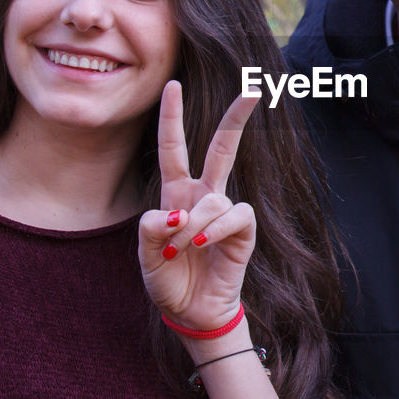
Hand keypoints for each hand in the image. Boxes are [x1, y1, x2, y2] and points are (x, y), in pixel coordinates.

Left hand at [139, 80, 261, 332]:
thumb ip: (151, 231)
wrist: (192, 313)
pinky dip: (214, 229)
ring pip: (214, 198)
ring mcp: (224, 212)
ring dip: (193, 223)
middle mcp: (202, 196)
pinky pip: (233, 215)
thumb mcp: (146, 257)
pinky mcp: (243, 231)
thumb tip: (174, 213)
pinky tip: (201, 244)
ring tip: (180, 250)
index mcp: (176, 194)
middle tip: (252, 90)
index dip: (172, 117)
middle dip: (236, 119)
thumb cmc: (168, 281)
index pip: (174, 148)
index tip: (173, 85)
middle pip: (222, 149)